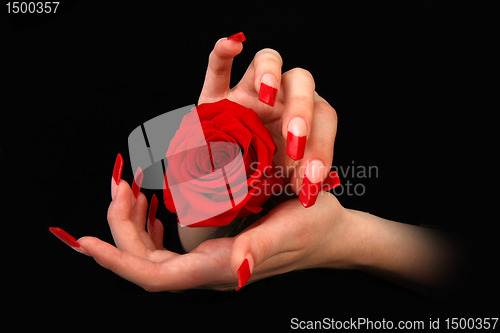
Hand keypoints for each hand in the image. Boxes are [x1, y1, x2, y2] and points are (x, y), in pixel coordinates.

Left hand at [74, 177, 350, 291]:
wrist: (333, 234)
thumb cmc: (315, 228)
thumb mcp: (291, 231)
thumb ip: (259, 251)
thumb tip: (237, 270)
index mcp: (221, 268)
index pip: (155, 276)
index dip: (119, 260)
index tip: (86, 241)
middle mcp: (210, 270)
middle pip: (146, 263)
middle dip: (122, 229)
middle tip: (122, 184)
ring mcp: (211, 261)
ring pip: (154, 256)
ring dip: (134, 225)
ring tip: (131, 189)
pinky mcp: (216, 248)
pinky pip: (171, 245)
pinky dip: (154, 222)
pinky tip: (155, 202)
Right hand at [199, 33, 337, 206]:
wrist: (230, 184)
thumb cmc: (262, 180)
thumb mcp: (283, 185)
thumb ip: (298, 184)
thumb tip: (310, 190)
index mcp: (306, 117)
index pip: (322, 119)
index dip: (322, 147)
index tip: (310, 182)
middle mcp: (282, 97)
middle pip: (301, 84)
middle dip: (301, 111)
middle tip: (294, 144)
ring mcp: (249, 91)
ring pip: (269, 60)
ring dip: (270, 73)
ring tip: (265, 95)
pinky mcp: (216, 96)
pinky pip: (218, 68)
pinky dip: (224, 54)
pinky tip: (232, 46)